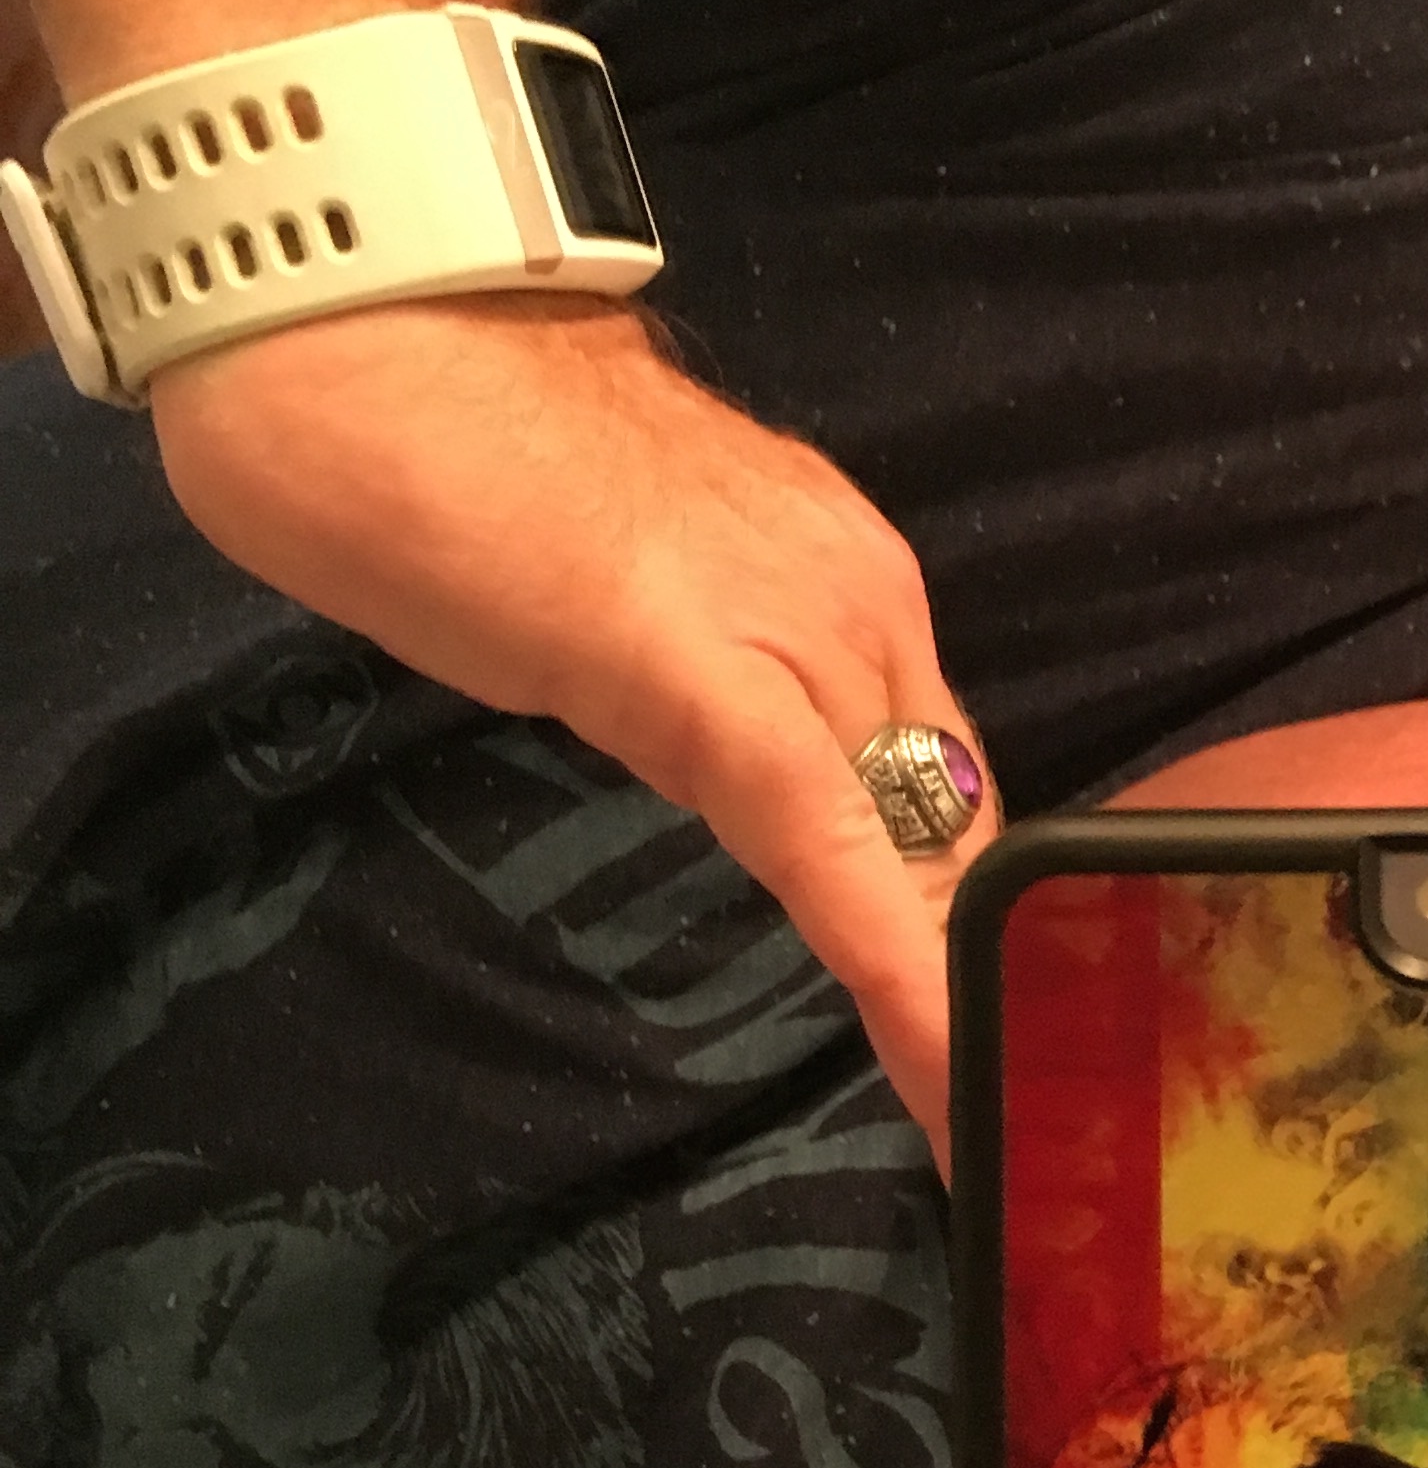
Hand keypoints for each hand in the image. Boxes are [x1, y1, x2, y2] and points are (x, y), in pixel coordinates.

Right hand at [150, 301, 986, 1167]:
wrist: (363, 333)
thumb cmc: (451, 458)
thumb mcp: (626, 599)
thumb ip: (704, 678)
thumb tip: (731, 760)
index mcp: (839, 584)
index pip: (938, 781)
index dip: (968, 920)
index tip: (1002, 1032)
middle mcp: (857, 606)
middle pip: (954, 828)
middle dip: (987, 981)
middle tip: (1022, 1115)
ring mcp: (800, 635)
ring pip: (917, 852)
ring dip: (955, 1004)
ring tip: (993, 1134)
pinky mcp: (712, 680)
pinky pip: (832, 851)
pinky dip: (893, 965)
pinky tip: (932, 1064)